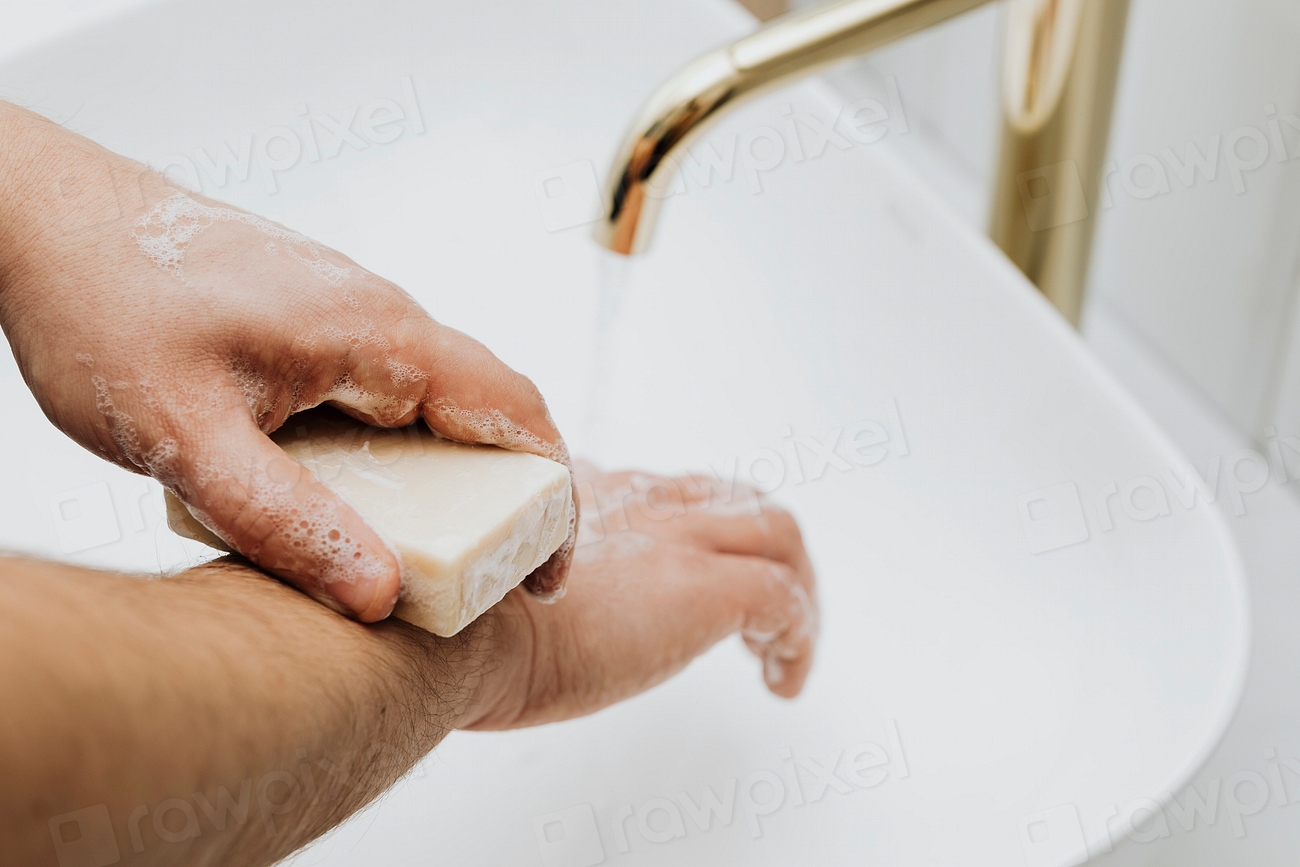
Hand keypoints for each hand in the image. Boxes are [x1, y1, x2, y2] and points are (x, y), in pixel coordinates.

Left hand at [0, 102, 573, 620]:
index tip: (544, 571)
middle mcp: (379, 315)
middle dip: (508, 496)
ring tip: (421, 548)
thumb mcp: (186, 439)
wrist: (42, 217)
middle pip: (489, 407)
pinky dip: (403, 446)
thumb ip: (282, 521)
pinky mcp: (314, 318)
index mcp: (376, 335)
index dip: (549, 497)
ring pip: (435, 398)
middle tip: (486, 576)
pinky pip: (388, 386)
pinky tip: (354, 488)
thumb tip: (377, 593)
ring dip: (451, 473)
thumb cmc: (102, 306)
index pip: (514, 413)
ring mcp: (348, 311)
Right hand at [460, 465, 819, 728]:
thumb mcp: (488, 573)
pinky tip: (781, 681)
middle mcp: (638, 502)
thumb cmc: (454, 623)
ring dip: (795, 587)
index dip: (691, 530)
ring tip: (782, 652)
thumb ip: (515, 565)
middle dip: (758, 548)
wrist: (451, 635)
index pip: (666, 492)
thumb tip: (510, 596)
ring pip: (776, 532)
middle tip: (759, 615)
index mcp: (585, 493)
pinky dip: (798, 637)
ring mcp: (675, 538)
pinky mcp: (701, 586)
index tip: (685, 579)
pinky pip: (783, 599)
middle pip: (732, 498)